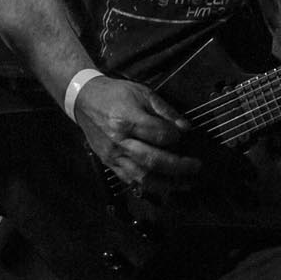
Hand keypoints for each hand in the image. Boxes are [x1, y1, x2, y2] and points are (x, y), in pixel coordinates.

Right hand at [71, 75, 202, 190]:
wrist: (84, 100)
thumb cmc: (115, 94)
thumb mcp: (143, 93)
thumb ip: (165, 111)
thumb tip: (185, 128)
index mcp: (127, 120)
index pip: (159, 135)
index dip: (176, 137)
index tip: (184, 135)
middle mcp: (119, 141)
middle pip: (153, 160)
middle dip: (179, 166)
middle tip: (196, 166)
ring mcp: (113, 155)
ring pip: (142, 177)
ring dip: (167, 183)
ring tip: (185, 183)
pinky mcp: (108, 163)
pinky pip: (130, 180)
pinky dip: (148, 185)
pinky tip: (163, 186)